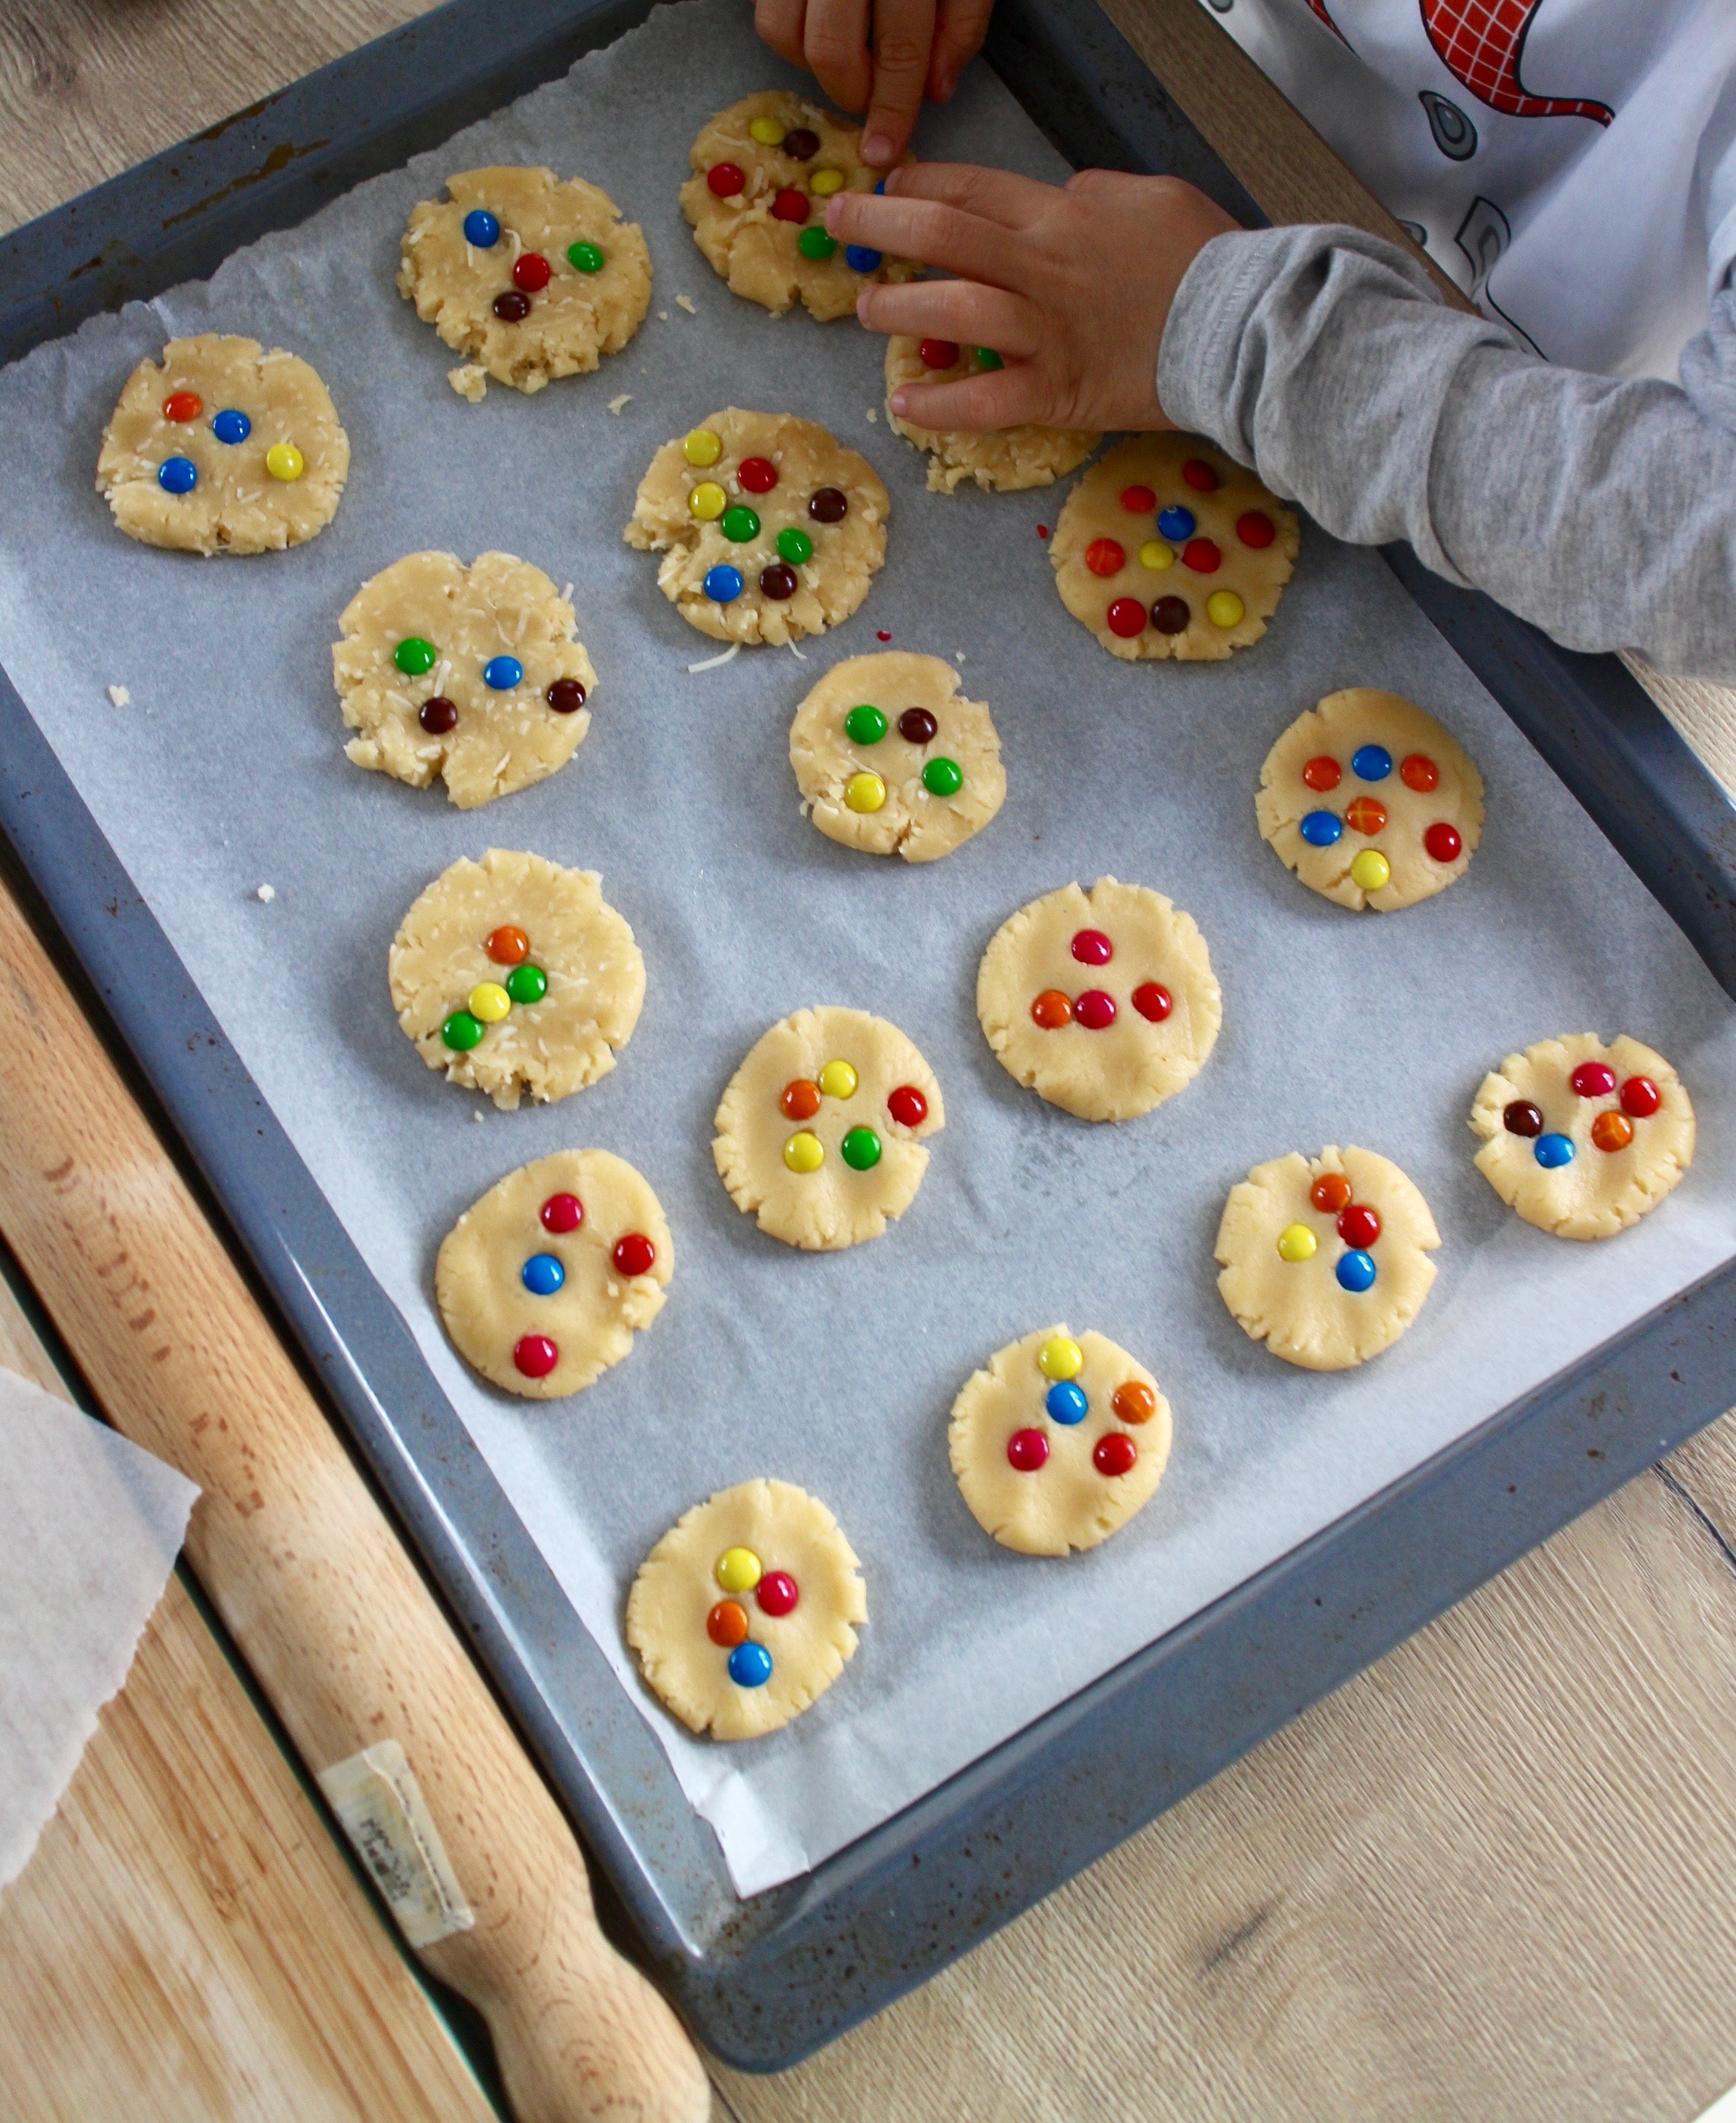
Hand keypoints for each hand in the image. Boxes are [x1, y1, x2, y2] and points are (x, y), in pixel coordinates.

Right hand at [753, 0, 995, 165]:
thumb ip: (962, 17)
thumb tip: (937, 88)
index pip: (900, 48)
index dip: (894, 108)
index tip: (884, 149)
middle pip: (830, 50)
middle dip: (850, 92)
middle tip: (869, 99)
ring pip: (783, 32)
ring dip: (813, 63)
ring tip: (847, 55)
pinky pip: (766, 6)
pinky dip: (790, 28)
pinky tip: (823, 21)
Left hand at [826, 163, 1238, 430]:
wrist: (1244, 324)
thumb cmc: (1208, 261)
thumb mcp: (1149, 199)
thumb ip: (1095, 196)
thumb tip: (1066, 195)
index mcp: (1063, 216)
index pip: (973, 190)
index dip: (920, 185)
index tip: (888, 188)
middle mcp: (1043, 267)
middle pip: (944, 235)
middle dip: (880, 226)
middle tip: (841, 225)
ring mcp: (1047, 331)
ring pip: (954, 312)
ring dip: (901, 311)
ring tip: (870, 312)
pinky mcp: (1060, 389)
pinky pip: (987, 400)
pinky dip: (942, 404)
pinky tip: (906, 403)